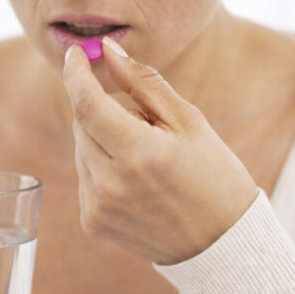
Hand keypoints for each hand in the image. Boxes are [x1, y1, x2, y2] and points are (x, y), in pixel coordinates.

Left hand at [62, 38, 258, 265]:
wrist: (221, 243)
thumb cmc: (212, 175)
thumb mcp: (188, 121)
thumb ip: (143, 82)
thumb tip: (107, 50)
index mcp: (139, 153)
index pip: (87, 104)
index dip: (76, 74)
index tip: (73, 54)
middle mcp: (111, 183)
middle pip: (81, 125)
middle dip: (100, 111)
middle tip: (140, 123)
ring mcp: (98, 206)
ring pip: (80, 151)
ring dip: (101, 141)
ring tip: (144, 159)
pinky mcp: (92, 223)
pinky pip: (84, 179)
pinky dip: (100, 169)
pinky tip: (134, 182)